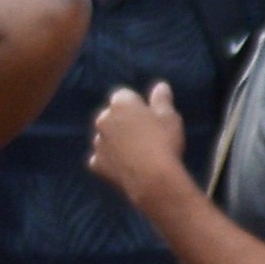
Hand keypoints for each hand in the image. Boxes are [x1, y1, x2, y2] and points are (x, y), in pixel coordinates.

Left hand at [85, 79, 192, 209]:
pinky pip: (102, 158)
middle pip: (112, 115)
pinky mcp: (95, 163)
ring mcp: (97, 142)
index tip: (149, 115)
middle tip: (145, 134)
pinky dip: (112, 160)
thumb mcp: (169, 116)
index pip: (124, 95)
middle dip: (124, 121)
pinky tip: (127, 166)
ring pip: (106, 136)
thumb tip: (160, 85)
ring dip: (116, 140)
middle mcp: (103, 119)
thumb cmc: (164, 141)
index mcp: (120, 104)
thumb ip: (162, 99)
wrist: (151, 178)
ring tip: (139, 152)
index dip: (136, 104)